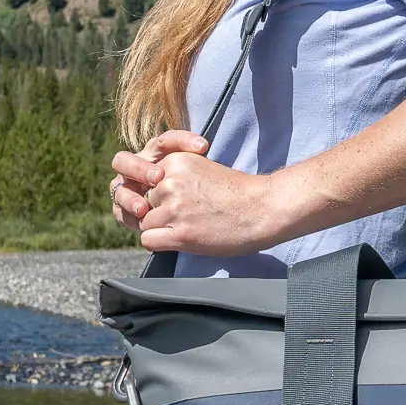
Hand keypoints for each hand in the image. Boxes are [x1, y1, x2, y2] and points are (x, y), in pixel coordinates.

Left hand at [110, 131, 302, 256]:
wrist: (262, 209)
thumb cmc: (238, 192)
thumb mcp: (201, 169)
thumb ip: (175, 176)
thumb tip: (151, 192)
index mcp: (174, 161)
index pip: (146, 180)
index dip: (158, 194)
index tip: (173, 200)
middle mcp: (169, 182)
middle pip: (143, 201)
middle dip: (158, 211)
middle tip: (184, 216)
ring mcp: (174, 208)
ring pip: (144, 222)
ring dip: (161, 228)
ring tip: (186, 227)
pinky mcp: (181, 233)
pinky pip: (148, 240)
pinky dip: (159, 243)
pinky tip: (179, 240)